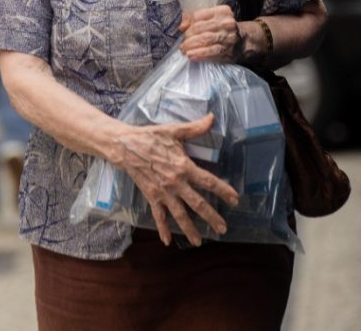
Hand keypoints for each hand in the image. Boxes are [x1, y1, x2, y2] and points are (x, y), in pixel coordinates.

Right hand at [109, 114, 239, 245]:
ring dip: (190, 229)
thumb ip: (195, 128)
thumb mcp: (174, 131)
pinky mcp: (152, 197)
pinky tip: (168, 241)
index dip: (223, 190)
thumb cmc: (151, 137)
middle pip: (197, 204)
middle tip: (223, 229)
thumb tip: (212, 117)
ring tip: (199, 242)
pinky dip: (162, 229)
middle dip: (211, 217)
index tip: (234, 200)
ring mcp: (163, 193)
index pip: (208, 181)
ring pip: (179, 215)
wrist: (125, 147)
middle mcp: (176, 183)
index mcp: (184, 167)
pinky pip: (158, 216)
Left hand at [180, 6, 240, 62]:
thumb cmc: (223, 29)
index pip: (199, 15)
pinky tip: (191, 55)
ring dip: (191, 46)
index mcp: (222, 11)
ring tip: (184, 50)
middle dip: (188, 36)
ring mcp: (228, 37)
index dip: (188, 23)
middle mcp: (226, 23)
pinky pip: (211, 52)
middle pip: (200, 28)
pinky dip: (199, 54)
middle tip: (183, 43)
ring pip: (204, 40)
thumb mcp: (213, 19)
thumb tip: (182, 26)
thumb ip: (195, 19)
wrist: (243, 42)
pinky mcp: (228, 51)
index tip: (184, 30)